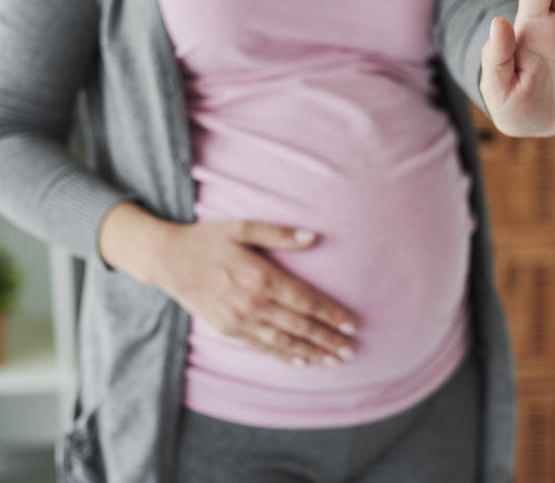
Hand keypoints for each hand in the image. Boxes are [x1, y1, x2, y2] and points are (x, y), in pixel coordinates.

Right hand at [99, 203, 357, 365]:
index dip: (331, 314)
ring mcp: (239, 320)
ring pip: (283, 341)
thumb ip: (279, 234)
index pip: (305, 301)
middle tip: (351, 350)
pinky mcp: (228, 329)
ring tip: (334, 361)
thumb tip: (313, 237)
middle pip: (299, 325)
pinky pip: (261, 347)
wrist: (166, 260)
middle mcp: (252, 303)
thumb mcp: (243, 227)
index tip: (353, 325)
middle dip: (328, 339)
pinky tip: (301, 361)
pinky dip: (283, 356)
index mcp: (261, 277)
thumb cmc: (208, 239)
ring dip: (311, 351)